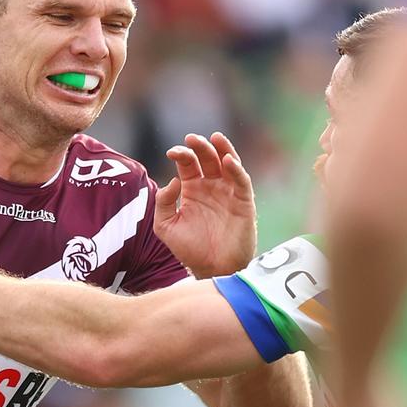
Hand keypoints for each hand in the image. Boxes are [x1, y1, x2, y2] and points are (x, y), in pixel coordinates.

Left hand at [154, 132, 255, 276]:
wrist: (211, 269)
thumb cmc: (189, 249)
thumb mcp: (165, 227)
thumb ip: (163, 203)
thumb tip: (172, 181)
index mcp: (192, 190)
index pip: (188, 164)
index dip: (181, 155)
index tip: (172, 152)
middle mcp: (211, 188)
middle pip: (207, 159)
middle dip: (200, 147)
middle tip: (191, 139)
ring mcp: (228, 193)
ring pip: (227, 164)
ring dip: (222, 149)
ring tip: (214, 138)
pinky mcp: (243, 202)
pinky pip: (241, 181)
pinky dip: (236, 169)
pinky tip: (227, 160)